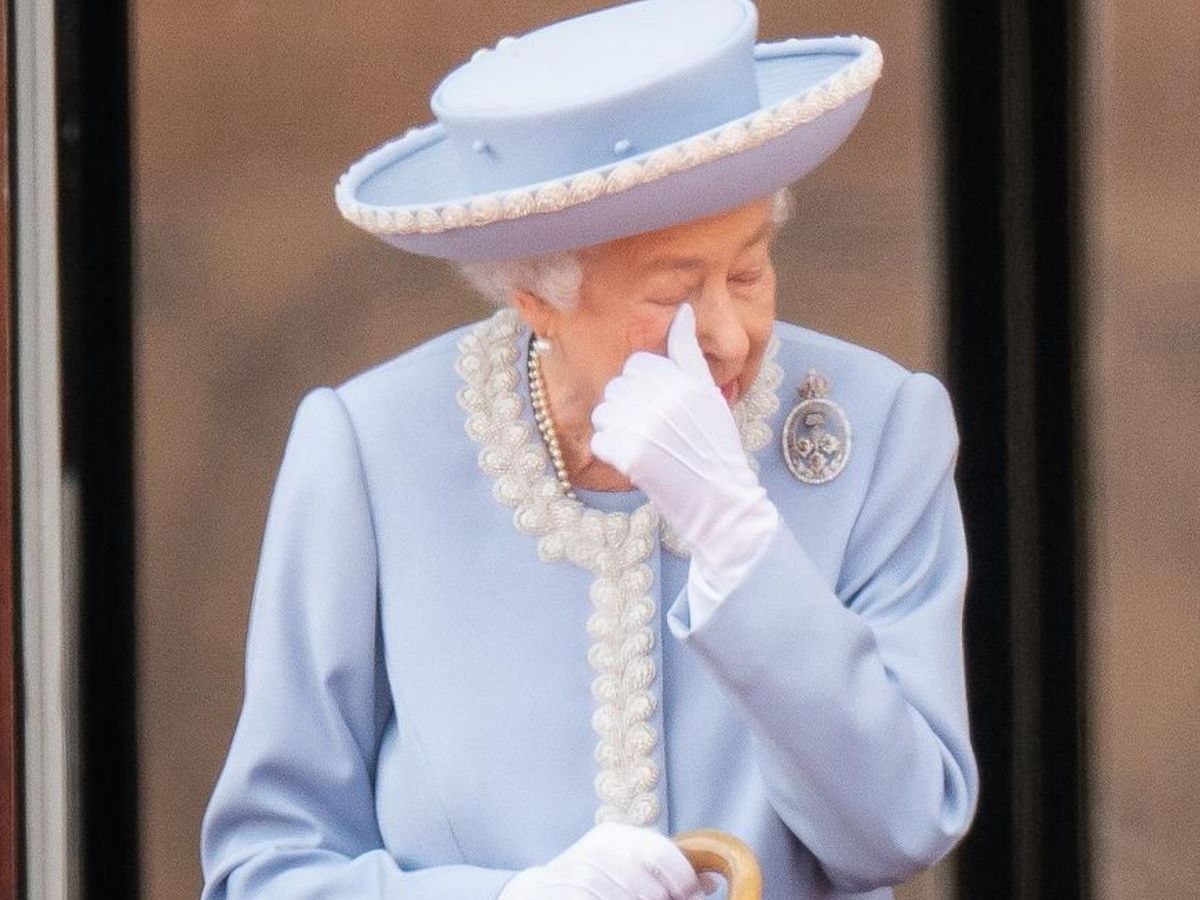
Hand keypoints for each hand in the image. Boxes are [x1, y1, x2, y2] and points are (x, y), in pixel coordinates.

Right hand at [497, 822, 707, 899]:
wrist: (536, 892)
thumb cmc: (591, 882)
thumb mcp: (624, 867)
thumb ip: (664, 871)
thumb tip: (712, 884)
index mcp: (615, 835)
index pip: (662, 852)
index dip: (685, 881)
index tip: (694, 898)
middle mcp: (597, 848)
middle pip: (648, 886)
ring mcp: (579, 872)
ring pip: (629, 898)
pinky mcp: (566, 891)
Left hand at [590, 303, 778, 604]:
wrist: (722, 503)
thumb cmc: (714, 448)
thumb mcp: (709, 394)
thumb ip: (689, 353)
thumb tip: (683, 309)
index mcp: (684, 379)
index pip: (636, 364)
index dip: (642, 388)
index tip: (660, 411)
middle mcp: (666, 398)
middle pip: (616, 388)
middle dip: (627, 410)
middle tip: (655, 435)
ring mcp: (647, 426)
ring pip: (603, 413)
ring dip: (616, 432)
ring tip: (647, 449)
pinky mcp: (631, 454)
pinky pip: (599, 441)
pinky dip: (612, 455)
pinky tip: (637, 465)